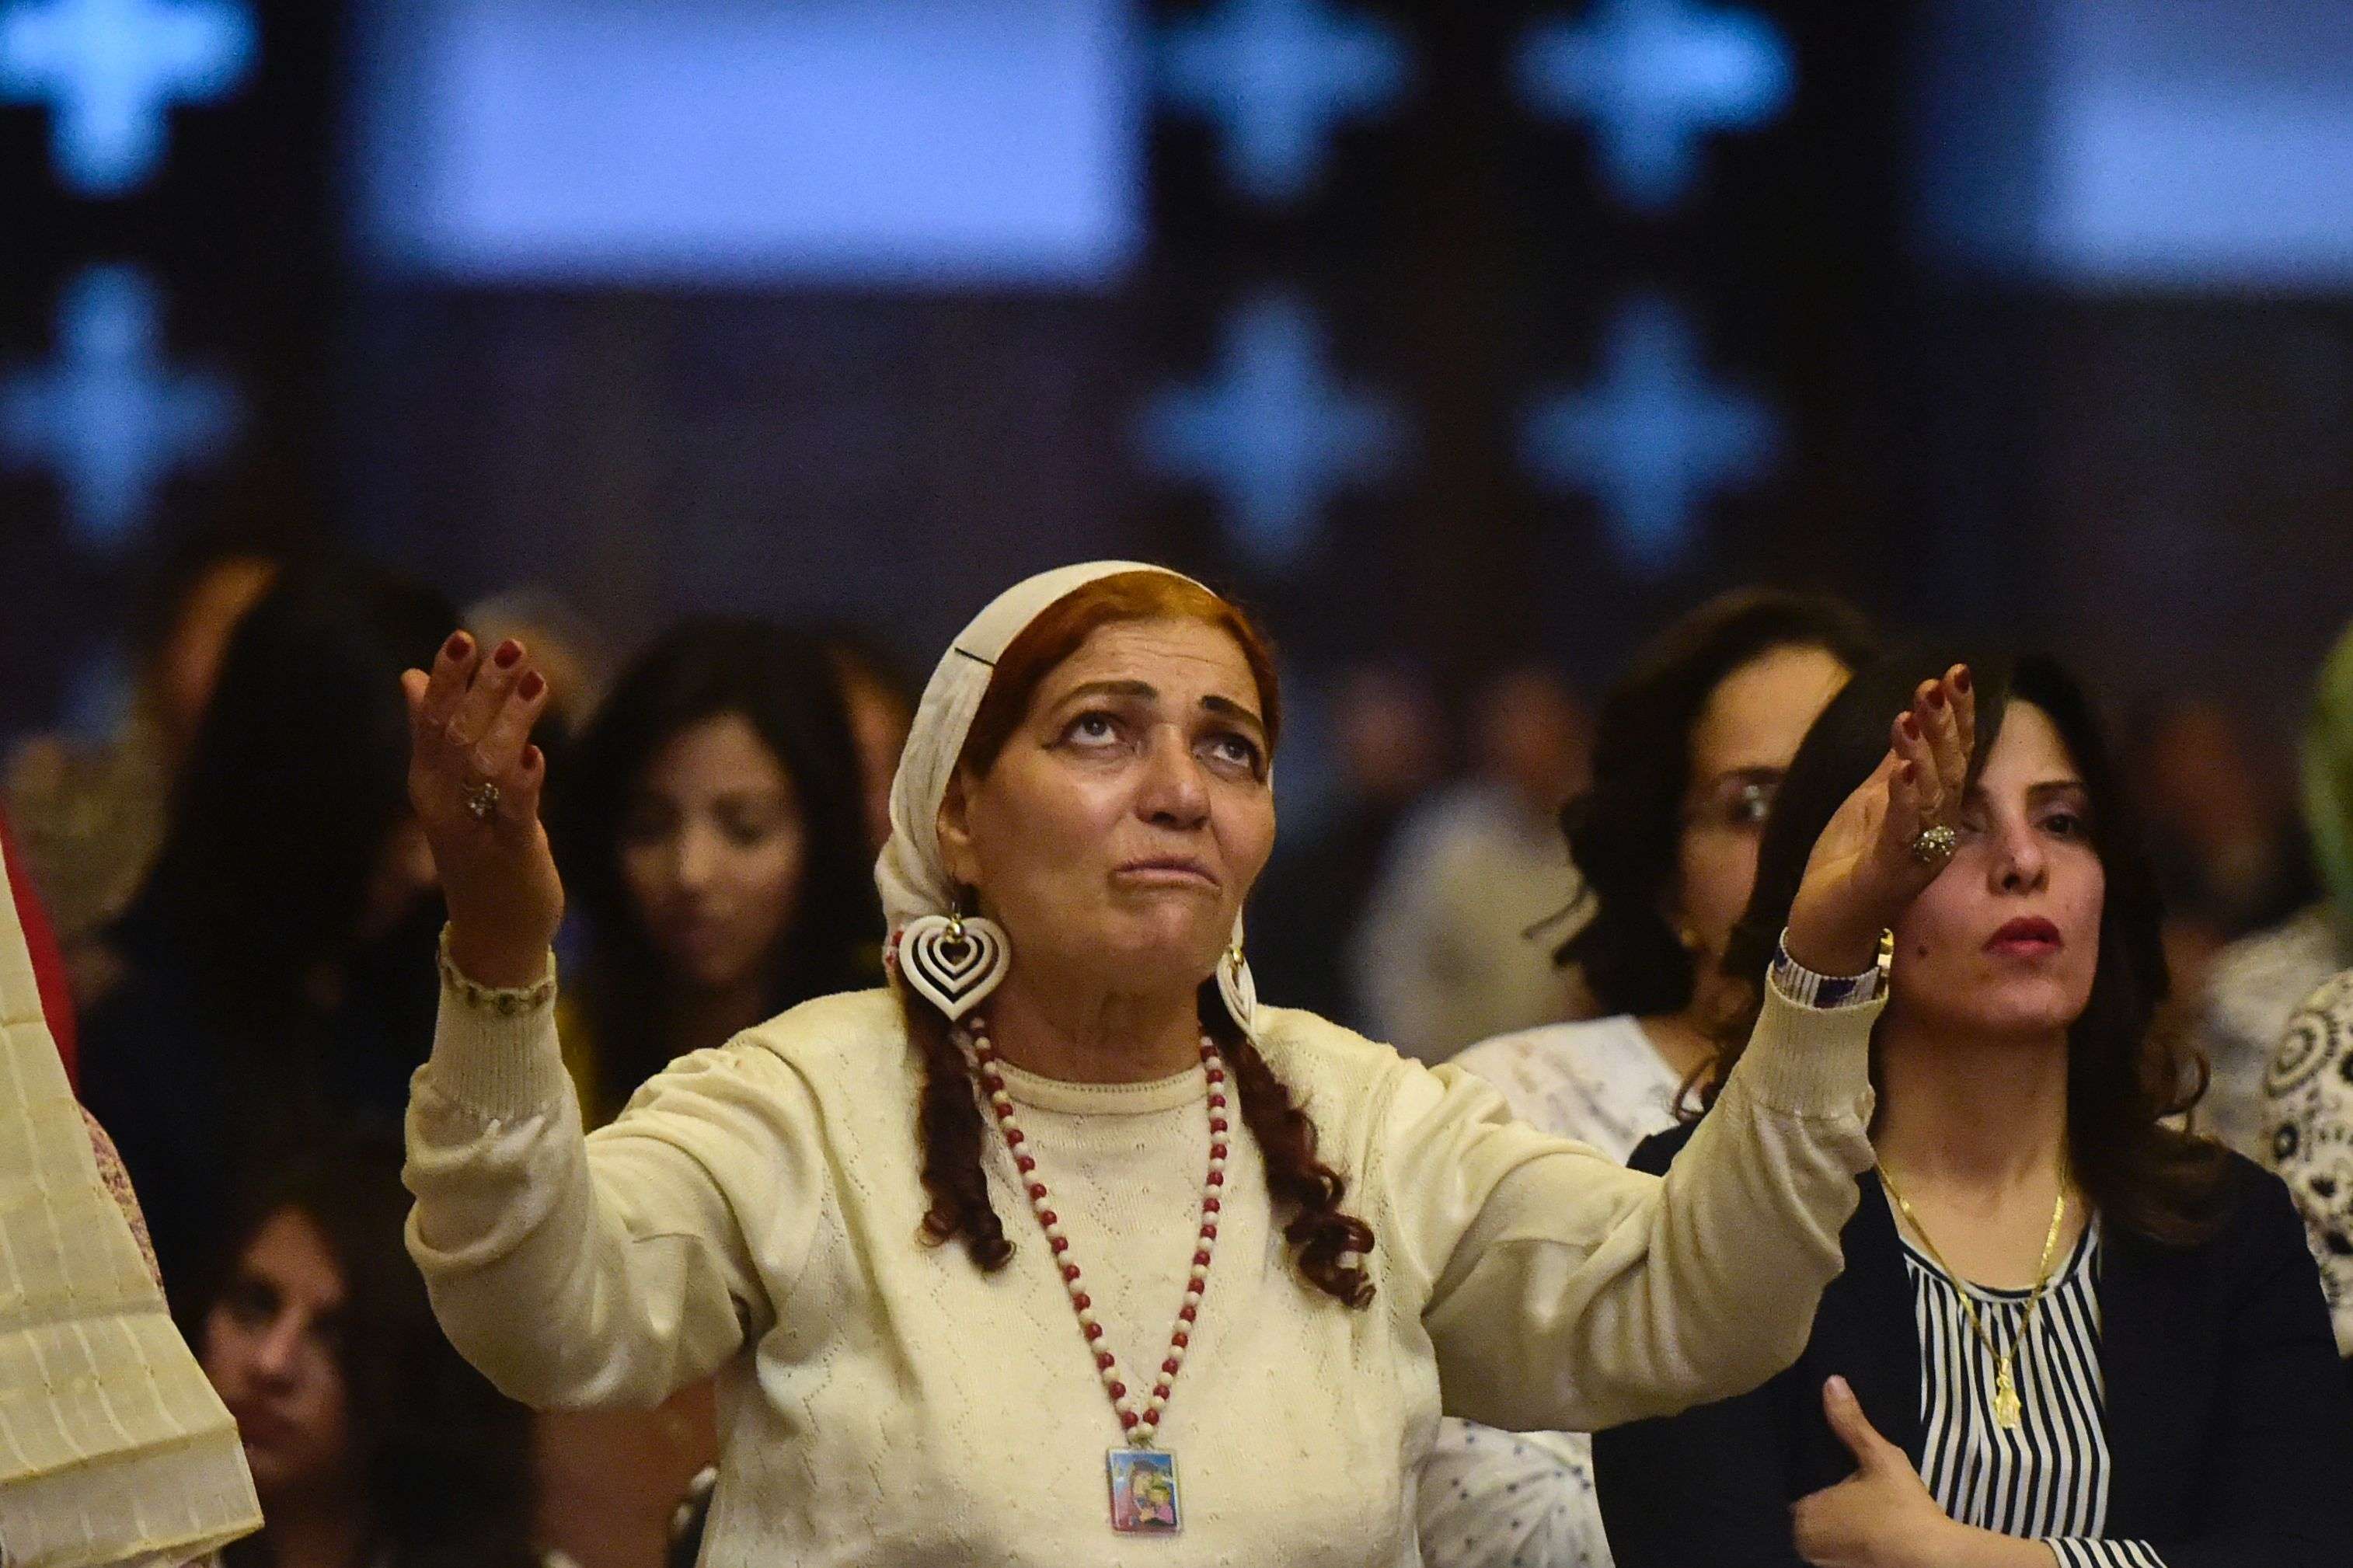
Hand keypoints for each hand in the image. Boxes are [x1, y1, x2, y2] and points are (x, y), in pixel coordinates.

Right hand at [404, 631, 563, 987]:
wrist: (493, 933)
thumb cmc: (478, 851)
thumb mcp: (450, 789)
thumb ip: (432, 733)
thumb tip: (409, 676)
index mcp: (428, 782)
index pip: (429, 719)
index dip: (447, 678)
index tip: (463, 637)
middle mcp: (443, 802)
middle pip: (456, 734)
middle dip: (484, 689)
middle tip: (511, 647)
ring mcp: (473, 829)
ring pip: (485, 765)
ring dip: (510, 721)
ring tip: (535, 681)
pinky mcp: (509, 854)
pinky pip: (511, 813)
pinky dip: (521, 782)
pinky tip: (535, 754)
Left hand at [1784, 666, 1974, 975]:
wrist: (1825, 923)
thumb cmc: (1850, 861)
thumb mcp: (1869, 802)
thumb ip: (1894, 767)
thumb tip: (1912, 718)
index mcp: (1932, 810)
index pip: (1953, 755)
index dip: (1958, 715)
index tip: (1956, 673)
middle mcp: (1936, 830)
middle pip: (1951, 770)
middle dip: (1946, 724)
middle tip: (1941, 683)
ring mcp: (1918, 854)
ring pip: (1932, 797)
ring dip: (1924, 753)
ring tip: (1913, 715)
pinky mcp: (1892, 873)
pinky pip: (1903, 832)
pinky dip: (1905, 799)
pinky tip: (1904, 769)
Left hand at [1791, 1377, 1955, 1567]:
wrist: (1934, 1559)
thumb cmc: (1903, 1507)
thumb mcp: (1879, 1457)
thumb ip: (1851, 1422)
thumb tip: (1831, 1381)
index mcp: (1803, 1515)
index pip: (1794, 1490)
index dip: (1810, 1479)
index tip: (1826, 1470)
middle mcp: (1805, 1543)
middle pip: (1805, 1515)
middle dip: (1822, 1501)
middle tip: (1846, 1486)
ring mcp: (1825, 1563)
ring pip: (1821, 1534)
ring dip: (1833, 1522)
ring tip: (1855, 1505)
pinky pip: (1837, 1550)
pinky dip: (1845, 1538)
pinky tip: (1864, 1527)